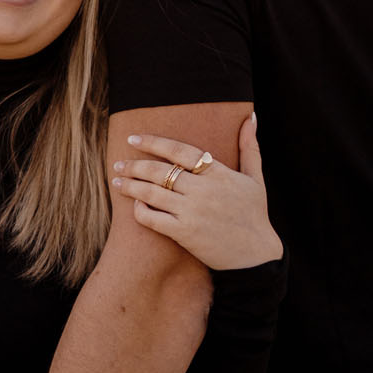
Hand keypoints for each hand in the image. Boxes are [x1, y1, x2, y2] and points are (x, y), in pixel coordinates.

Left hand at [111, 114, 281, 269]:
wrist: (256, 256)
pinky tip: (134, 206)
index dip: (154, 142)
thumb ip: (249, 147)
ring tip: (116, 180)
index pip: (180, 150)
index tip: (134, 138)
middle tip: (119, 163)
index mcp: (218, 173)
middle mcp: (203, 190)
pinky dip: (140, 211)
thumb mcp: (256, 178)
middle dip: (135, 165)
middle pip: (160, 170)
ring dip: (130, 185)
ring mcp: (192, 212)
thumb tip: (251, 116)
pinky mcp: (185, 233)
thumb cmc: (255, 215)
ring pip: (152, 193)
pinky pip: (153, 219)